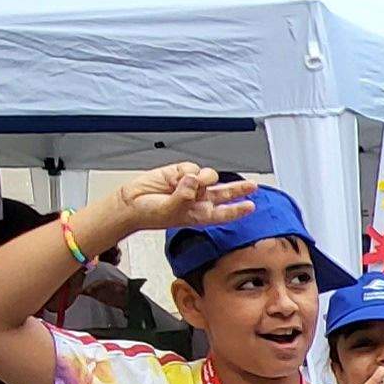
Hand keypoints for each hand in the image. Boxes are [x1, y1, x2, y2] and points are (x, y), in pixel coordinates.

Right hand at [89, 161, 257, 238]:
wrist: (131, 203)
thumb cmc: (150, 213)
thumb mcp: (171, 211)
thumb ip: (184, 196)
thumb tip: (194, 179)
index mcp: (200, 215)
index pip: (224, 213)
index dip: (238, 210)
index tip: (251, 206)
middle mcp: (199, 200)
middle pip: (225, 193)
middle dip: (239, 189)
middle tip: (252, 186)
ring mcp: (191, 185)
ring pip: (210, 177)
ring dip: (201, 179)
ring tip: (184, 185)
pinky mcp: (181, 172)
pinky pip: (193, 168)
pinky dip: (185, 172)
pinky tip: (175, 178)